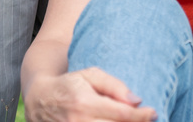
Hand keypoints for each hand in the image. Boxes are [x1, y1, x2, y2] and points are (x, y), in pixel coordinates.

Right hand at [25, 69, 156, 121]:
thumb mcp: (89, 75)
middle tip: (146, 118)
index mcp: (85, 103)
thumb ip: (113, 85)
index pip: (122, 114)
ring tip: (132, 121)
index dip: (142, 116)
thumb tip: (136, 100)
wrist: (39, 100)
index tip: (153, 112)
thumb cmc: (69, 85)